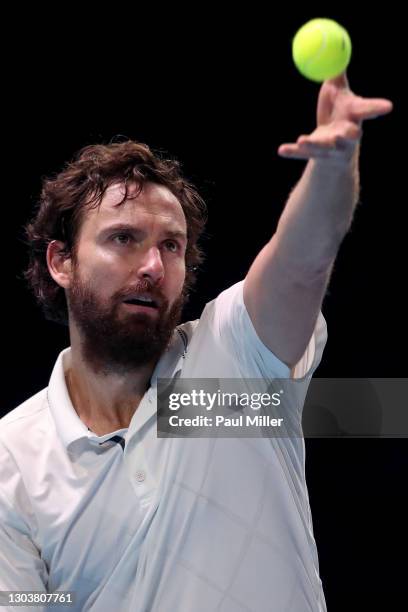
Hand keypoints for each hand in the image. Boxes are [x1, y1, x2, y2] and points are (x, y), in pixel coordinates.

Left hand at [278, 73, 392, 162]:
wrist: (332, 146)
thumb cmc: (338, 113)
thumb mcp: (337, 92)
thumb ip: (337, 74)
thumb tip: (337, 45)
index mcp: (354, 115)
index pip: (367, 110)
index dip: (377, 108)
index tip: (388, 106)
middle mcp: (346, 134)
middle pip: (350, 136)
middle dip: (349, 135)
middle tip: (346, 132)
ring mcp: (331, 149)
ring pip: (324, 148)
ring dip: (315, 144)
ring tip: (303, 139)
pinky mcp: (315, 156)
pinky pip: (303, 154)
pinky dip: (292, 152)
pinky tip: (281, 150)